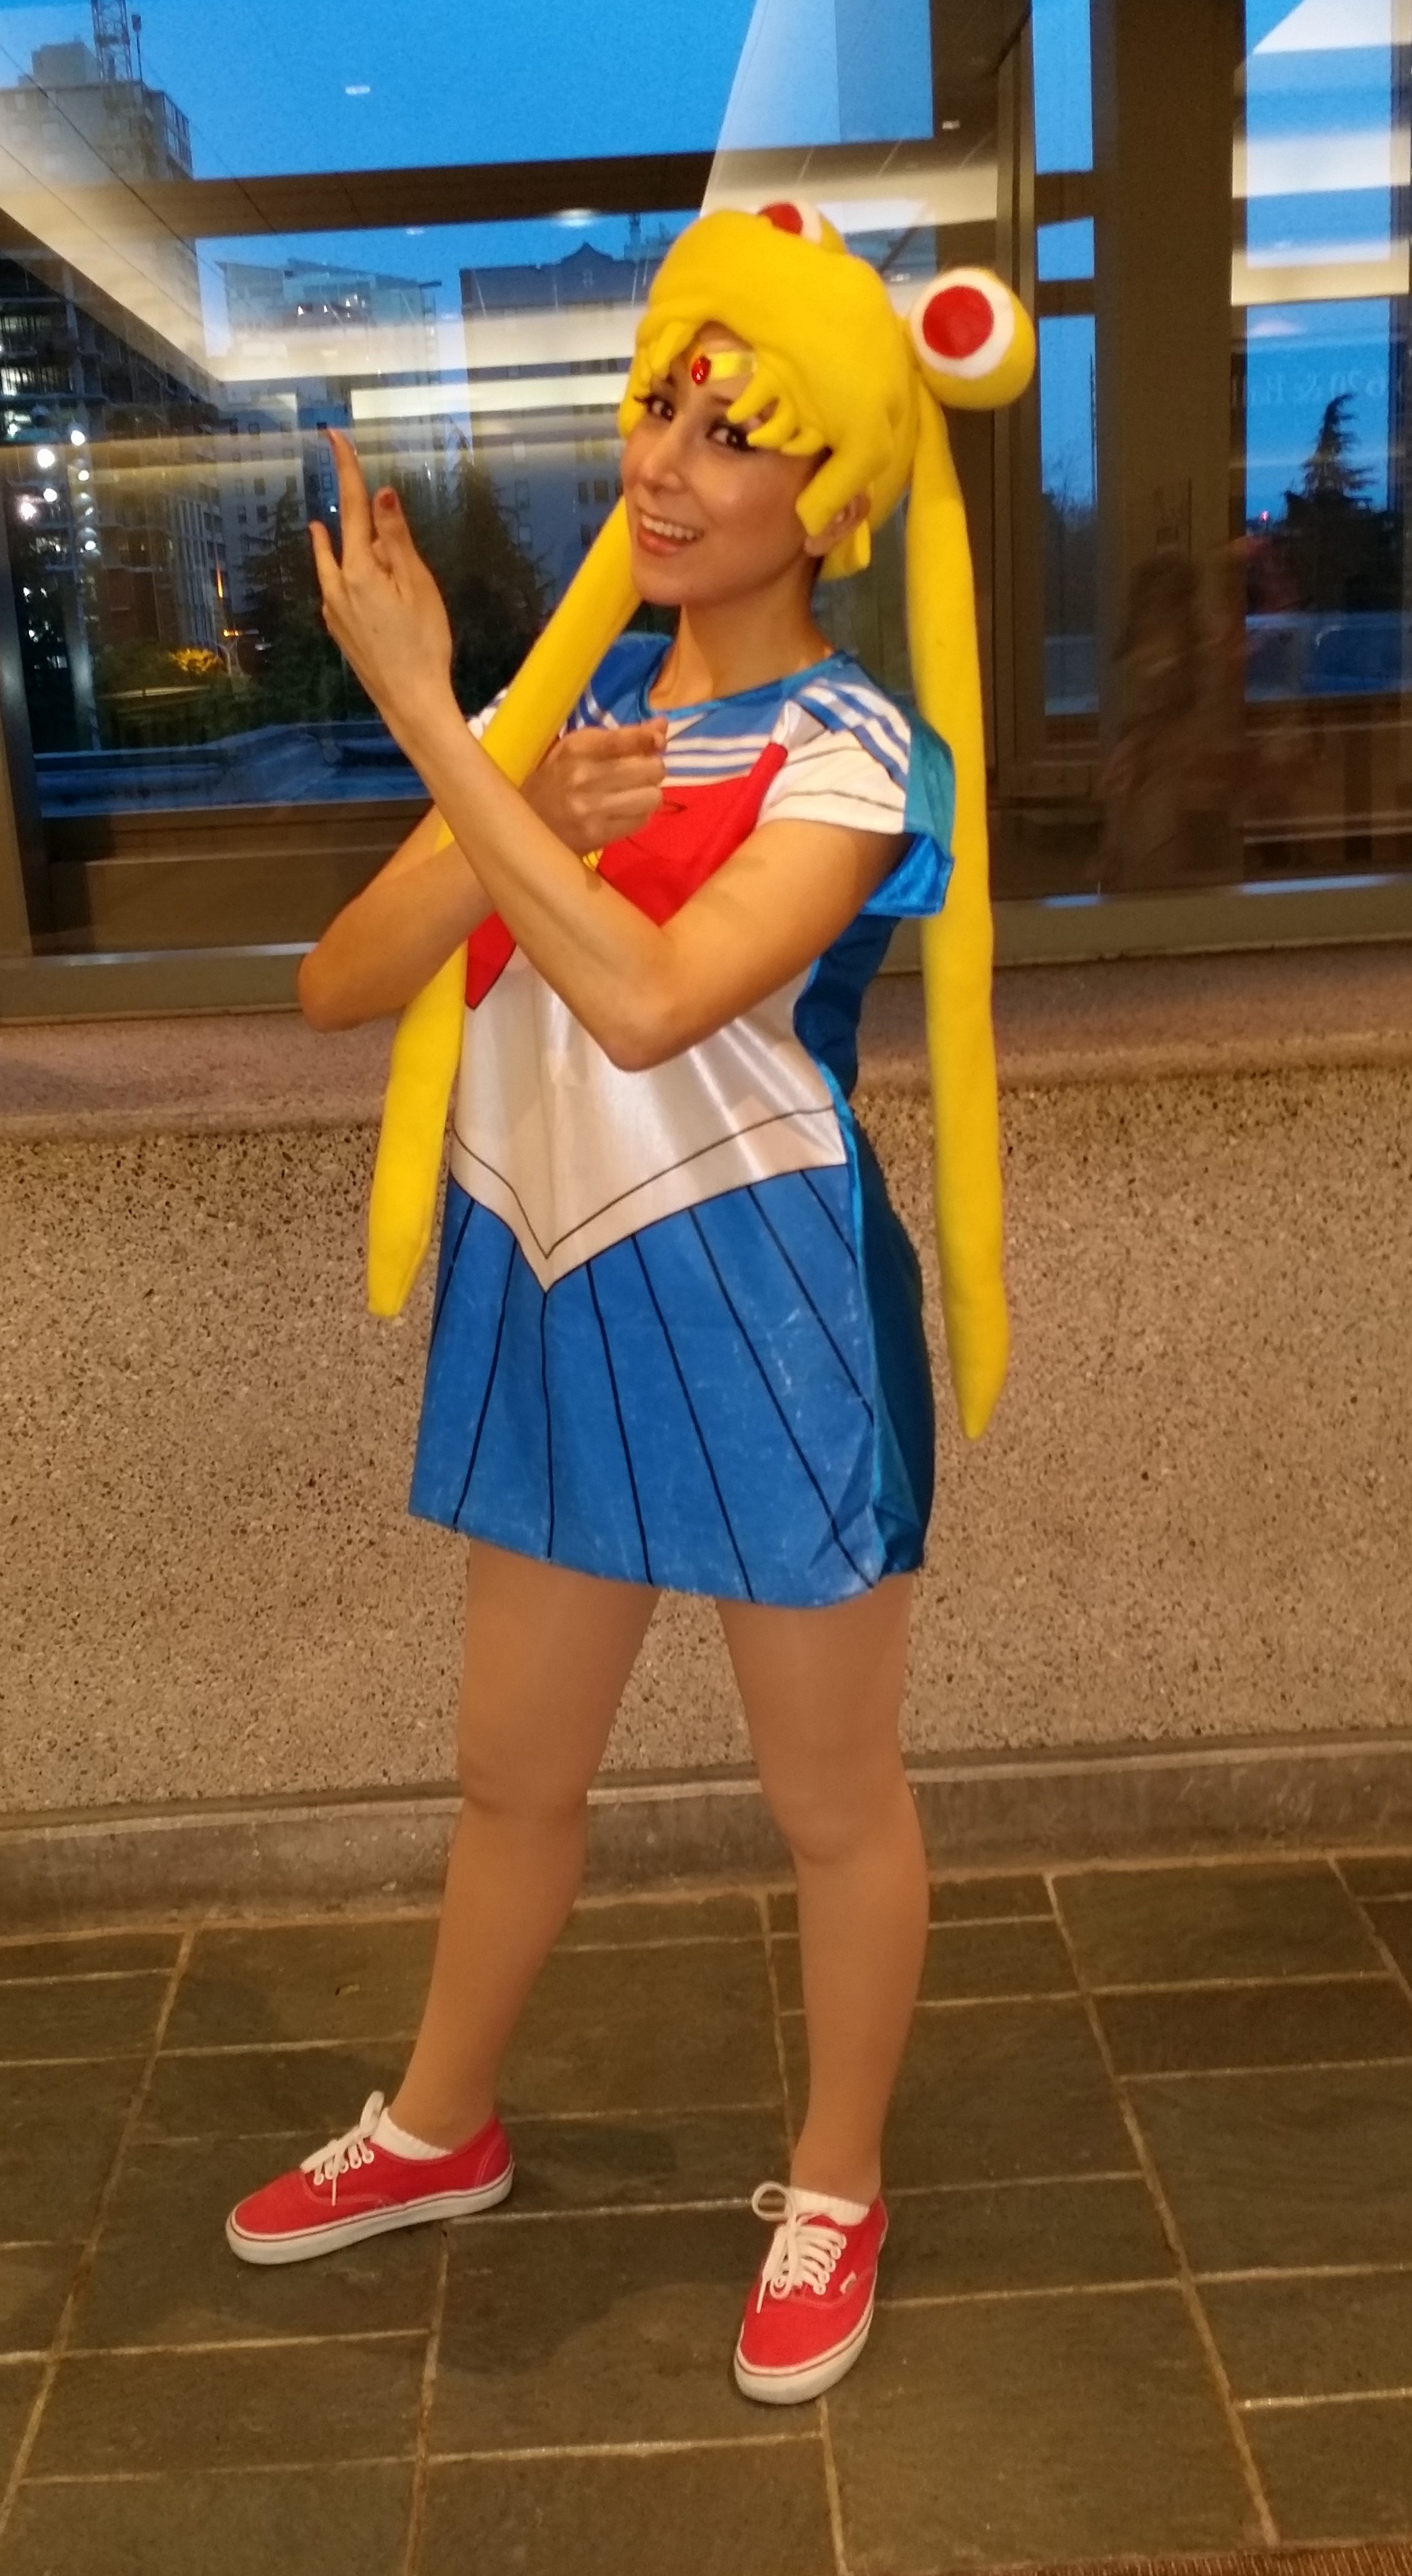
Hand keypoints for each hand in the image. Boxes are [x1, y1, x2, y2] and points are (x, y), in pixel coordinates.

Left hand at [310, 429, 455, 739]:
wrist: (410, 701)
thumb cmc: (423, 644)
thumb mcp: (418, 585)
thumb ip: (396, 539)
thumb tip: (381, 494)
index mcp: (359, 570)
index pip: (353, 507)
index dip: (346, 469)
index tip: (333, 436)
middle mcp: (338, 587)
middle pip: (340, 535)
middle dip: (346, 508)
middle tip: (346, 478)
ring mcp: (335, 611)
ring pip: (330, 564)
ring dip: (330, 542)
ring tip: (321, 526)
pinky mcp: (339, 631)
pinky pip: (333, 589)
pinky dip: (335, 571)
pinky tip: (340, 576)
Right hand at [523, 719, 667, 855]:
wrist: (523, 825)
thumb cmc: (554, 780)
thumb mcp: (578, 748)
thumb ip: (622, 736)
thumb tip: (662, 725)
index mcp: (576, 747)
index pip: (629, 738)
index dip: (651, 739)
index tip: (656, 742)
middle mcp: (584, 775)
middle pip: (651, 768)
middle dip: (651, 770)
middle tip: (639, 774)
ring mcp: (591, 807)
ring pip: (652, 796)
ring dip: (648, 795)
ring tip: (632, 795)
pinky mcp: (598, 834)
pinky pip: (641, 820)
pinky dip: (639, 815)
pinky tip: (623, 812)